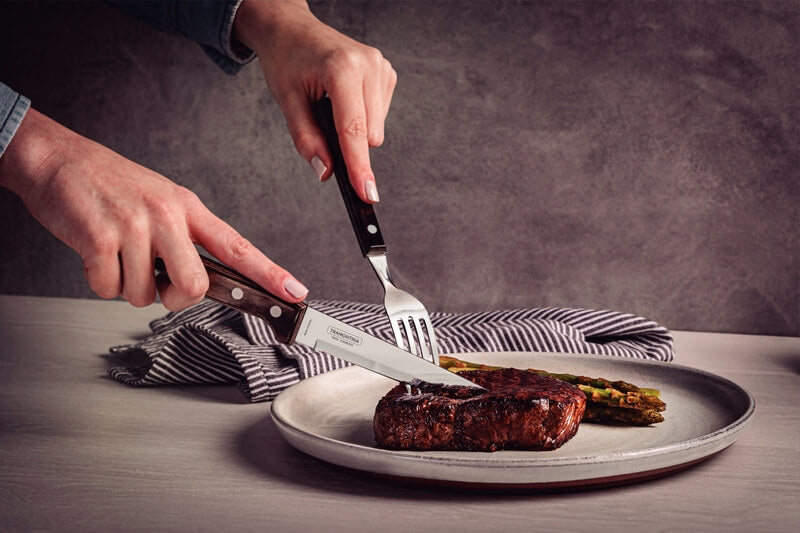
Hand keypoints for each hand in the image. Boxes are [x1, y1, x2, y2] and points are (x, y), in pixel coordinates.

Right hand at [0, 108, 307, 309]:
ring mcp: (136, 225)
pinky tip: (95, 253)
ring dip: (128, 286)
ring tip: (117, 253)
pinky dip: (99, 281)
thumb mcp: (161, 201)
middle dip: (174, 298)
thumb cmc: (110, 185)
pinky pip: (108, 288)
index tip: (295, 292)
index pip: (237, 246)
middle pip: (194, 286)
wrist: (57, 158)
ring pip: (146, 294)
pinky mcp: (102, 237)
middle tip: (157, 283)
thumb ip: (185, 238)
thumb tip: (201, 281)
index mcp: (188, 208)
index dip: (269, 273)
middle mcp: (168, 215)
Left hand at [234, 0, 396, 203]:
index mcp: (342, 68)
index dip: (359, 166)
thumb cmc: (286, 60)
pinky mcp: (388, 73)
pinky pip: (380, 116)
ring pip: (376, 129)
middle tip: (320, 121)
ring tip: (330, 103)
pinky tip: (344, 98)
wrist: (292, 28)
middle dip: (347, 143)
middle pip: (368, 135)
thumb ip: (306, 139)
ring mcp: (382, 67)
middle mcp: (369, 65)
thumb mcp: (287, 101)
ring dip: (354, 129)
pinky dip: (362, 117)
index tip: (367, 193)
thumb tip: (325, 171)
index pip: (354, 129)